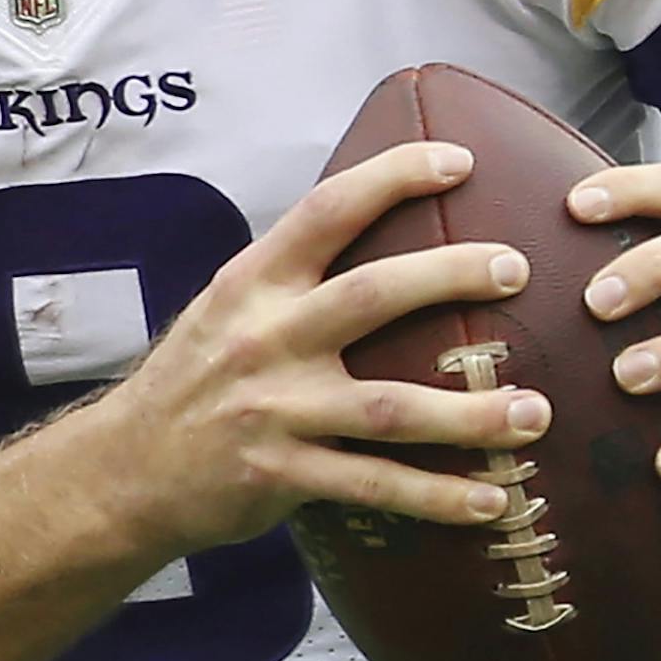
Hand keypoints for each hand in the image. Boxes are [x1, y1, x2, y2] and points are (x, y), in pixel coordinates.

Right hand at [103, 141, 552, 556]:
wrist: (124, 471)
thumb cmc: (196, 376)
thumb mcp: (230, 304)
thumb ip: (296, 274)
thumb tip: (381, 230)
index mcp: (255, 281)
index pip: (328, 208)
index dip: (394, 176)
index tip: (459, 161)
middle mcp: (267, 337)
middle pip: (372, 295)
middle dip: (451, 275)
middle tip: (517, 268)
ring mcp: (277, 409)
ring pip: (390, 408)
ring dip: (471, 412)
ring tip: (536, 411)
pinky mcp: (284, 475)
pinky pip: (376, 486)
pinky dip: (439, 496)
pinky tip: (492, 499)